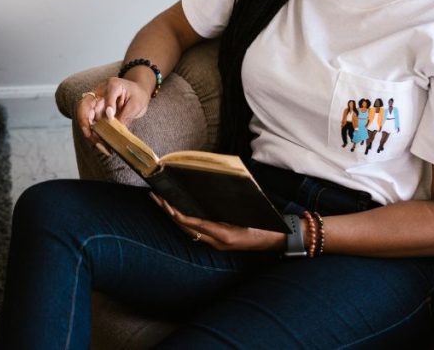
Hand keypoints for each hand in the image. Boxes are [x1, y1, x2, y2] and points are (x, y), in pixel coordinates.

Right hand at [75, 77, 151, 145]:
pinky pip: (90, 124)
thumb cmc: (137, 95)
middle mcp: (99, 92)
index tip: (111, 117)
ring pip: (85, 117)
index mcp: (112, 85)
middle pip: (85, 105)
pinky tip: (102, 145)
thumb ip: (126, 114)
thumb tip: (117, 128)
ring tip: (101, 146)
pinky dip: (94, 135)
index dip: (108, 106)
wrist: (136, 93)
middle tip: (91, 136)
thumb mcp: (136, 103)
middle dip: (85, 122)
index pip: (107, 94)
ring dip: (90, 132)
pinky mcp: (95, 112)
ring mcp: (95, 102)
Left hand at [149, 193, 283, 251]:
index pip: (192, 224)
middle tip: (154, 196)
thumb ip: (228, 205)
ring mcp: (218, 243)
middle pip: (186, 227)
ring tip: (161, 201)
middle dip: (169, 212)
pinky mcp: (220, 241)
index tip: (164, 201)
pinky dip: (186, 221)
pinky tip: (179, 211)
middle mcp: (218, 241)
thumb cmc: (266, 223)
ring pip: (189, 231)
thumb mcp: (247, 213)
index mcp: (223, 234)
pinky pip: (198, 232)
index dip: (176, 213)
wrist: (279, 239)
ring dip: (174, 216)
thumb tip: (207, 190)